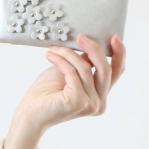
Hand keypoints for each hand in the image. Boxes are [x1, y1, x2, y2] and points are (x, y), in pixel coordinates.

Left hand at [4, 33, 125, 148]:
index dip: (119, 54)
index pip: (115, 73)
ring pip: (86, 69)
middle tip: (80, 37)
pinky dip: (61, 61)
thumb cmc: (46, 93)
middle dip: (93, 49)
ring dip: (69, 54)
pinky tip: (50, 56)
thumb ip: (83, 64)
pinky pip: (72, 73)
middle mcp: (99, 102)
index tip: (113, 38)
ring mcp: (90, 104)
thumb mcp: (68, 73)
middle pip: (105, 69)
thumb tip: (90, 45)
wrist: (29, 112)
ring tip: (54, 49)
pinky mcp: (78, 101)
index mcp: (100, 96)